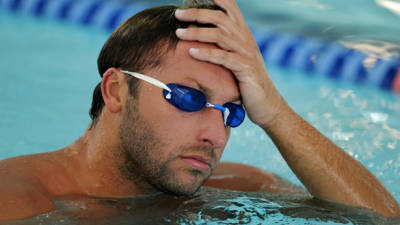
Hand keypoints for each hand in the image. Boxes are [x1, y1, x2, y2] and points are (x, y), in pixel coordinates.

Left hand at [175, 0, 286, 126]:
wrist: (267, 103)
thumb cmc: (247, 82)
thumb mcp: (238, 59)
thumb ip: (225, 46)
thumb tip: (204, 38)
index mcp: (243, 34)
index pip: (231, 8)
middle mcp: (245, 39)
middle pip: (220, 18)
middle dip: (197, 13)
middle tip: (177, 14)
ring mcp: (246, 53)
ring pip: (219, 35)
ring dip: (197, 33)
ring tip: (178, 33)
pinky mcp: (245, 69)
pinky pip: (223, 57)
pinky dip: (206, 54)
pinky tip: (191, 53)